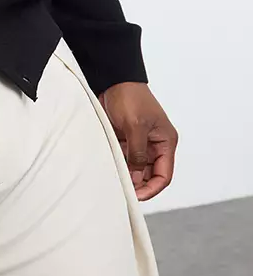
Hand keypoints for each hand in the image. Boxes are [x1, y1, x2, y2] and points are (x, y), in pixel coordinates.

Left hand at [97, 82, 177, 201]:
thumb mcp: (135, 126)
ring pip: (136, 168)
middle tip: (123, 192)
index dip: (152, 188)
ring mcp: (140, 142)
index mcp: (165, 142)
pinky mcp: (126, 139)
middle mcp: (155, 145)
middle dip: (138, 184)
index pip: (164, 175)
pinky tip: (110, 170)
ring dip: (127, 175)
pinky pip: (124, 158)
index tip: (137, 196)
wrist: (113, 79)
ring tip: (115, 182)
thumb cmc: (130, 97)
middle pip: (149, 174)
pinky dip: (119, 165)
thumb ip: (137, 153)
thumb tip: (135, 177)